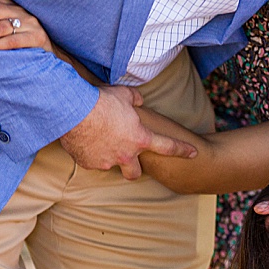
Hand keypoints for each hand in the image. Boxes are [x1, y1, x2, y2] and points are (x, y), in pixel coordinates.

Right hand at [60, 85, 196, 179]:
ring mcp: (106, 162)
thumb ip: (135, 99)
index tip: (194, 153)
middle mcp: (126, 155)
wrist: (75, 111)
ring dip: (107, 157)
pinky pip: (91, 161)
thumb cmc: (102, 101)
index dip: (182, 150)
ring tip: (97, 140)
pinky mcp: (88, 163)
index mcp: (140, 138)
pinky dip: (89, 153)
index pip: (167, 146)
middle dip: (133, 169)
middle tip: (128, 158)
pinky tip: (84, 140)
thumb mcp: (124, 94)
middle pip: (135, 174)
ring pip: (110, 165)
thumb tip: (139, 101)